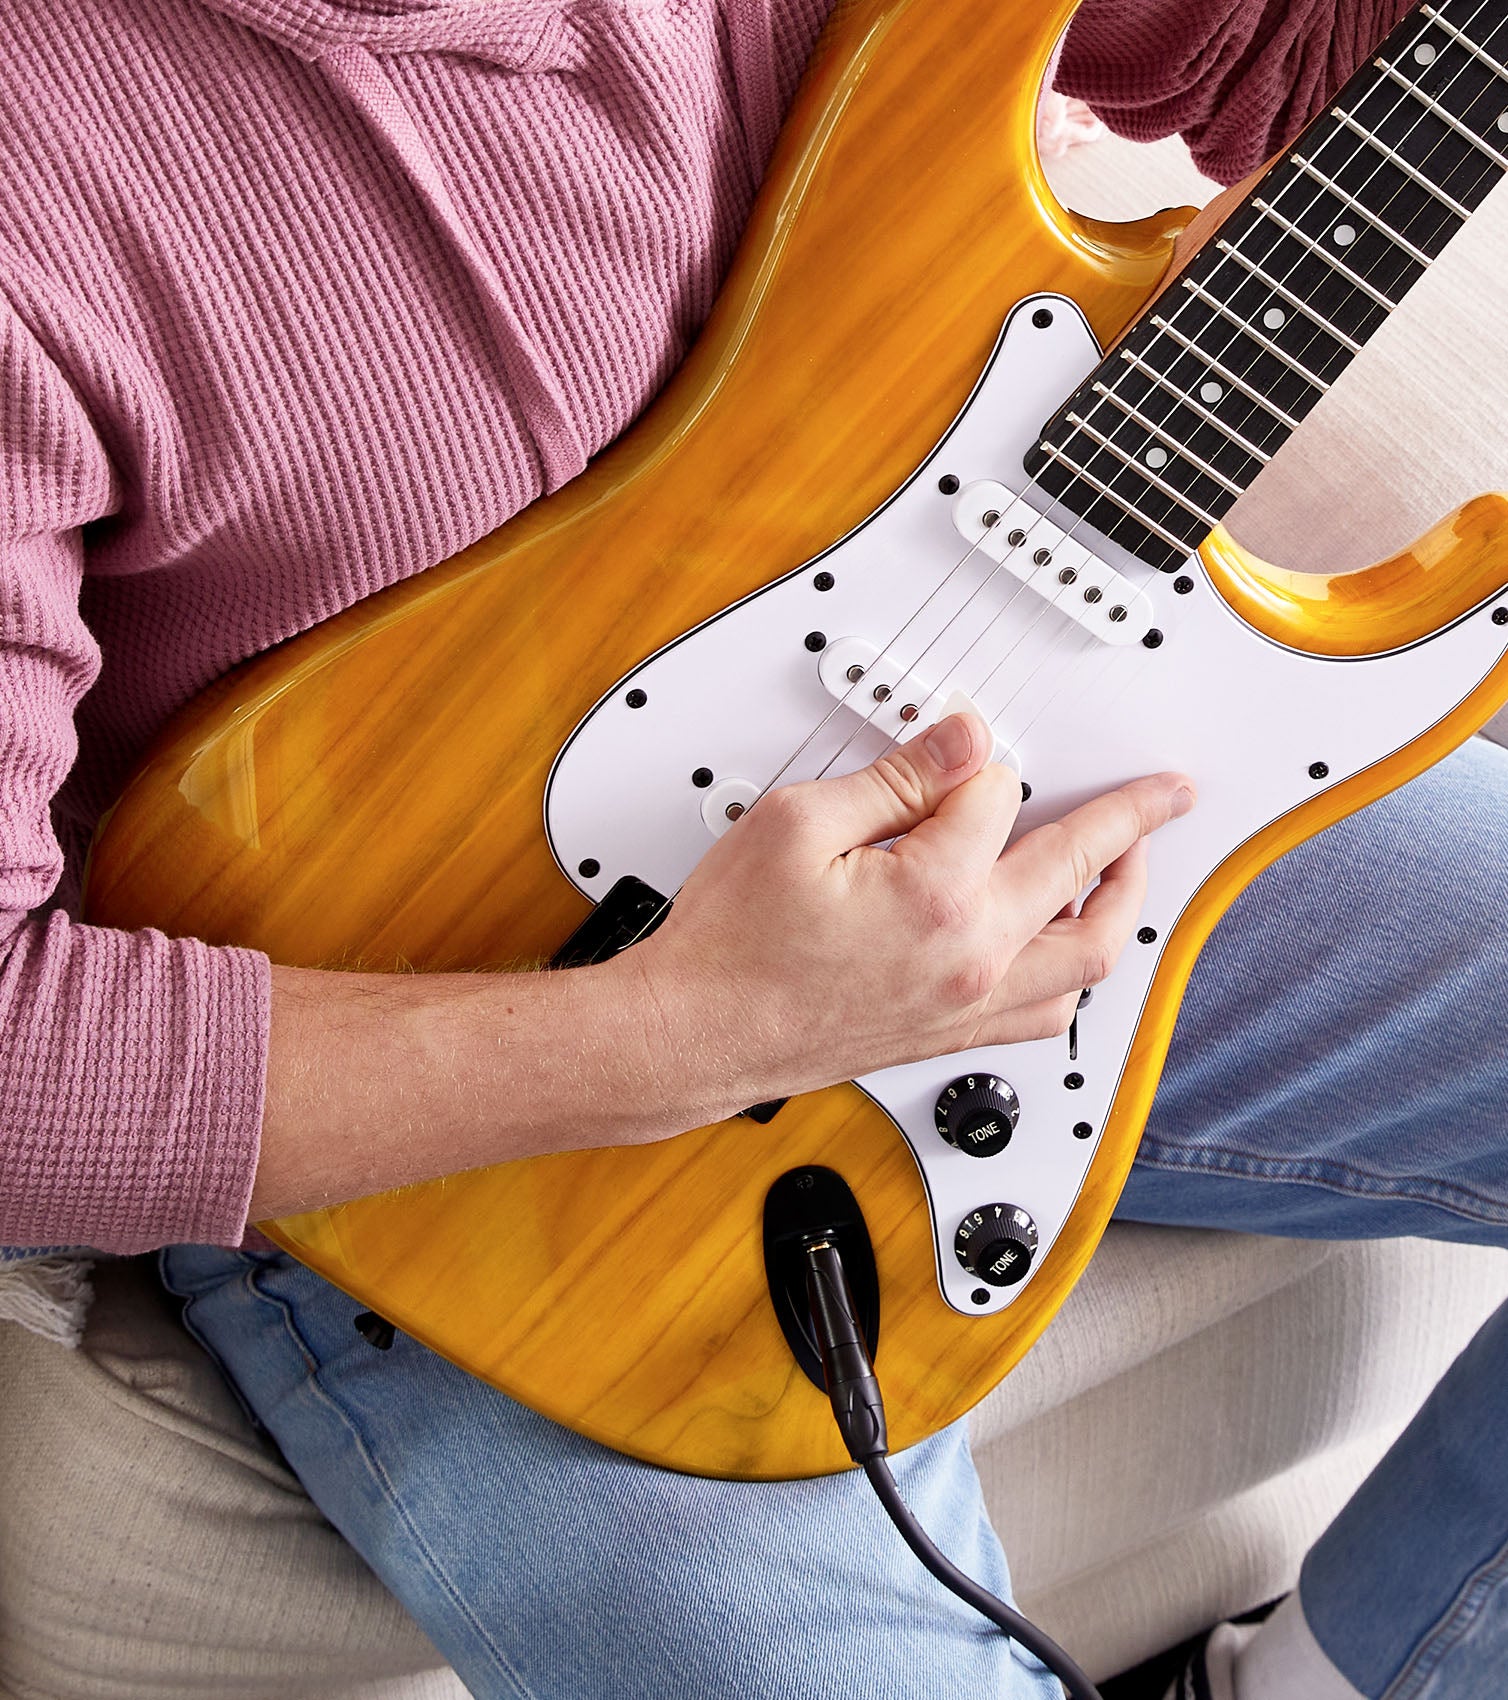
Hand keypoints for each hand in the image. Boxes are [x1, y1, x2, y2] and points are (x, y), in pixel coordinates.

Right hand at [628, 712, 1193, 1116]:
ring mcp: (967, 1004)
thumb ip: (895, 777)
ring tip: (1131, 866)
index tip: (953, 752)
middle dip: (1128, 819)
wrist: (697, 1032)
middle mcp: (969, 956)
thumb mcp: (798, 824)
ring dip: (1122, 904)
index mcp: (934, 892)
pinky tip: (1069, 951)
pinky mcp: (952, 1036)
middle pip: (1079, 870)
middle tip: (1164, 795)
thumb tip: (962, 740)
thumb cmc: (732, 943)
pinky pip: (1049, 1015)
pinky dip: (1077, 978)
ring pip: (1088, 957)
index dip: (969, 762)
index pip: (995, 795)